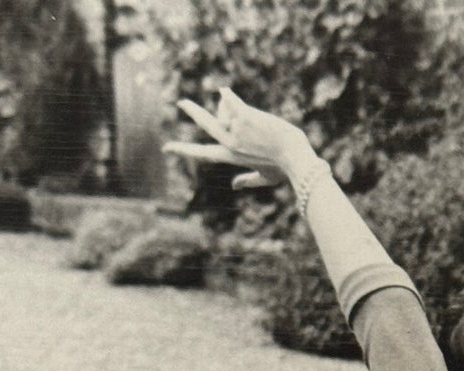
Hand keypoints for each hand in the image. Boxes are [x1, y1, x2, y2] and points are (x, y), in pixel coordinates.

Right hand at [165, 87, 313, 191]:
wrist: (297, 158)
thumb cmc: (284, 170)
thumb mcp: (265, 178)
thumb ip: (248, 180)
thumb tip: (234, 185)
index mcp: (231, 156)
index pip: (202, 153)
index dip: (183, 150)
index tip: (166, 149)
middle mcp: (229, 143)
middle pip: (204, 124)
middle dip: (192, 111)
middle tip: (181, 103)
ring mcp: (236, 129)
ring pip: (227, 109)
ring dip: (239, 109)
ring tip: (261, 124)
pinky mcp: (244, 116)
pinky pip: (230, 99)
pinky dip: (228, 95)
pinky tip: (224, 91)